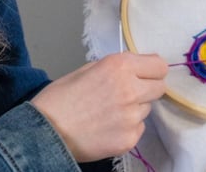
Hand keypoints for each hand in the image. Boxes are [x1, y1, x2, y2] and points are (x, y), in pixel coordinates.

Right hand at [31, 52, 167, 161]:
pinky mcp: (129, 139)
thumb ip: (115, 67)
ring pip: (147, 109)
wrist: (45, 132)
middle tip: (130, 93)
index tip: (145, 74)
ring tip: (110, 111)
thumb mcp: (88, 68)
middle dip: (148, 88)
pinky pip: (138, 128)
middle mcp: (130, 89)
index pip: (159, 65)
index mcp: (120, 66)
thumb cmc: (61, 97)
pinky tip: (108, 126)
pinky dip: (127, 127)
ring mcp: (131, 117)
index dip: (152, 70)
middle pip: (160, 87)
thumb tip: (134, 69)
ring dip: (135, 108)